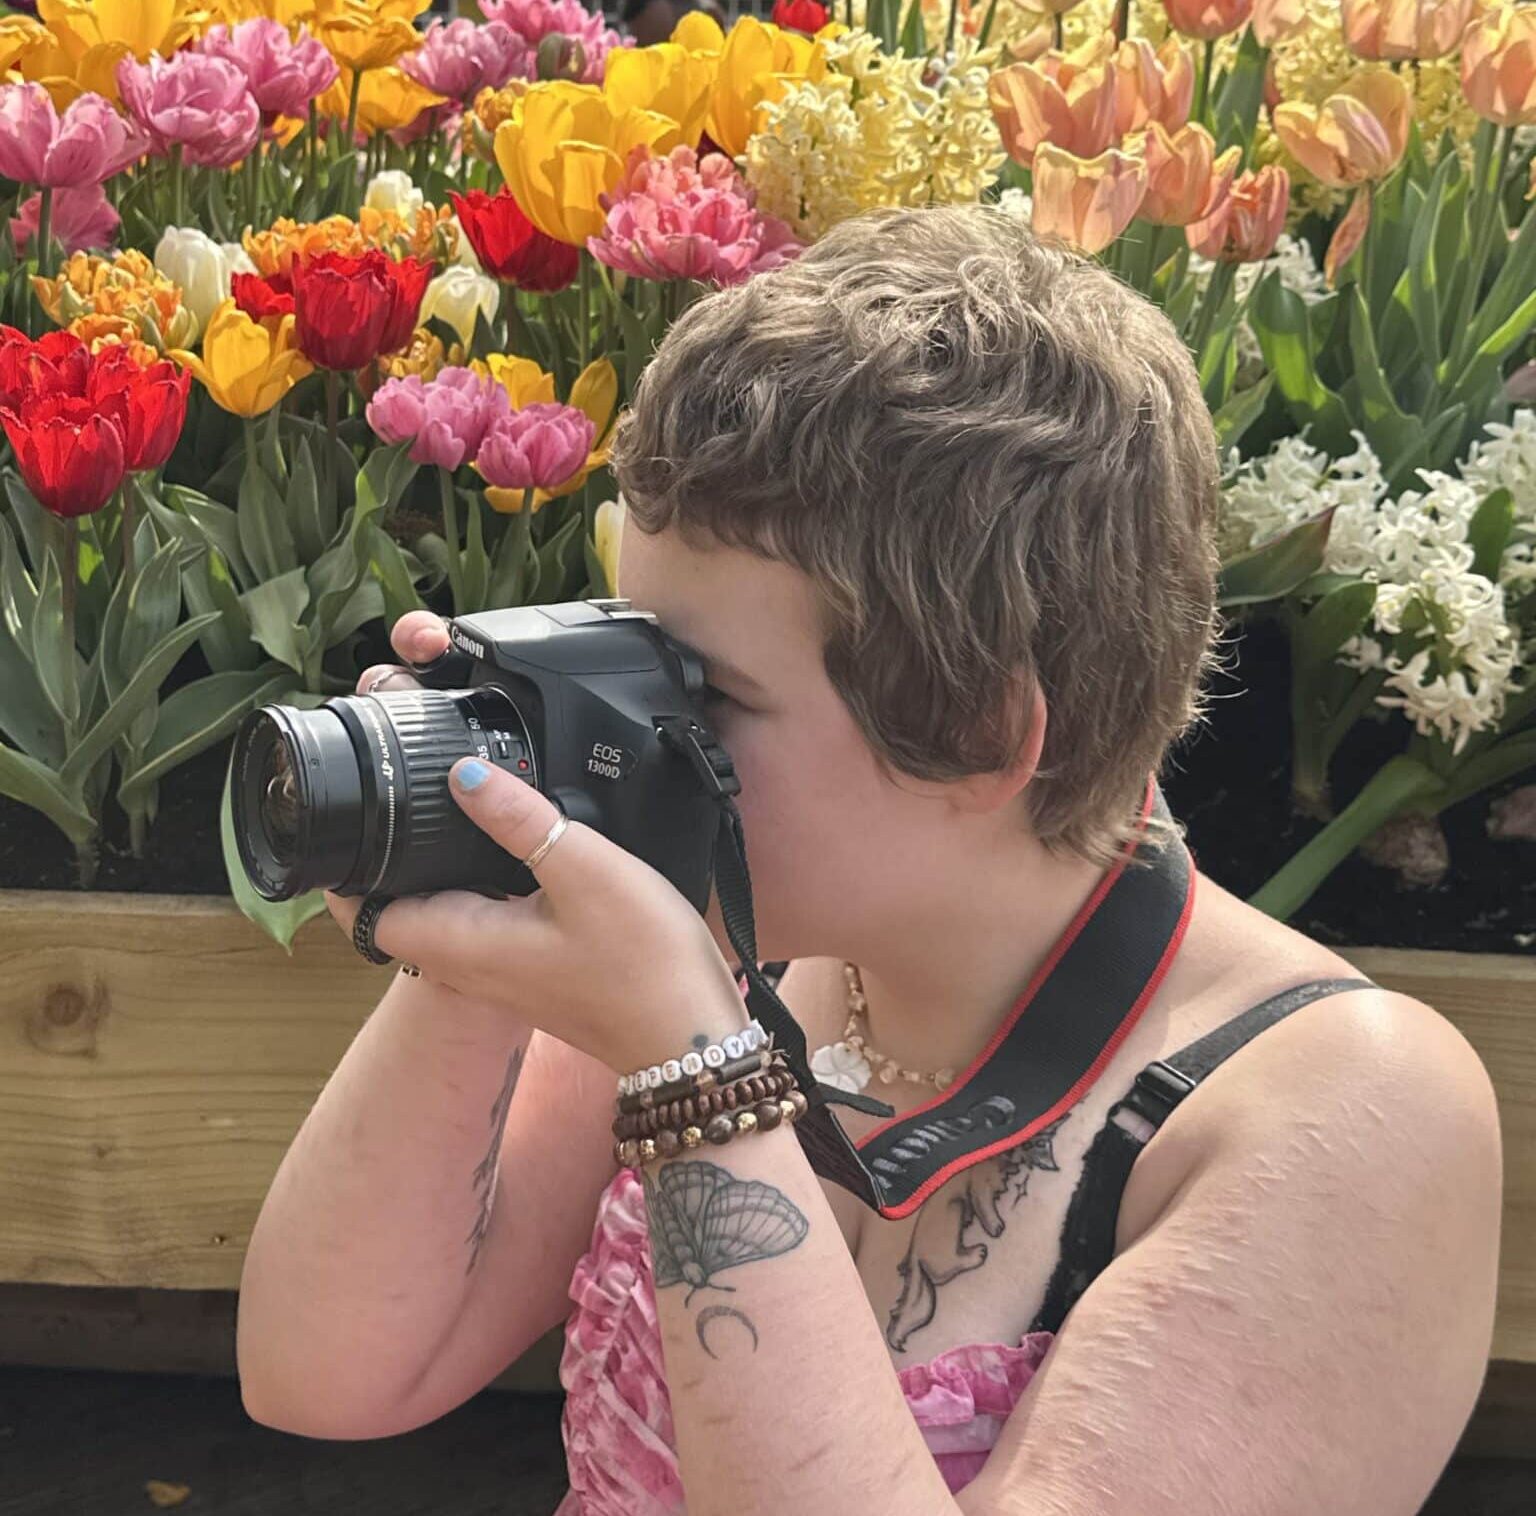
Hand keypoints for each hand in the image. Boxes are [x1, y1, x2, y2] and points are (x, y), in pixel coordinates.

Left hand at [326, 613, 749, 1075]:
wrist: (690, 1036)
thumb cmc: (642, 964)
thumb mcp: (584, 870)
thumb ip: (520, 819)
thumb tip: (463, 773)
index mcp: (464, 944)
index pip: (366, 915)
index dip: (348, 868)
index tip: (351, 815)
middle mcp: (472, 966)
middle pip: (401, 912)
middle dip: (392, 859)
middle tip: (400, 797)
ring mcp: (504, 974)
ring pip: (444, 917)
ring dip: (439, 872)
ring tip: (450, 813)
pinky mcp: (537, 972)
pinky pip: (485, 925)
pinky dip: (482, 888)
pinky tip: (515, 854)